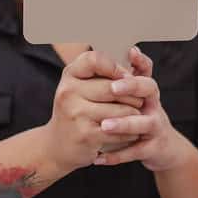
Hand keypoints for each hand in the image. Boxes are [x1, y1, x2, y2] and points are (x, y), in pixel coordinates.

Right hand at [44, 51, 144, 174]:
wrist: (58, 144)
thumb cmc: (79, 109)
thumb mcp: (84, 85)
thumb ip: (107, 69)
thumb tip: (135, 52)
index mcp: (70, 75)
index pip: (95, 59)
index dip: (115, 67)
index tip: (126, 77)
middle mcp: (68, 92)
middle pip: (114, 87)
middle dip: (133, 95)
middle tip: (139, 101)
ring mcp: (76, 114)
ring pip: (121, 110)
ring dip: (135, 114)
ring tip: (136, 116)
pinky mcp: (85, 135)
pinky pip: (119, 130)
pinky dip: (129, 132)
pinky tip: (129, 132)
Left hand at [93, 47, 192, 172]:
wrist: (165, 150)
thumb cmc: (144, 118)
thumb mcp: (138, 98)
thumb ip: (126, 78)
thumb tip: (113, 54)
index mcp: (147, 91)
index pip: (146, 70)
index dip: (140, 61)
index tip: (129, 52)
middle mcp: (154, 105)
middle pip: (150, 89)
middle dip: (132, 87)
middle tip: (113, 88)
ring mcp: (155, 127)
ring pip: (143, 123)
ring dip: (124, 124)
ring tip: (104, 125)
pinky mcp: (153, 148)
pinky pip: (135, 152)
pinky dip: (116, 156)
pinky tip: (98, 158)